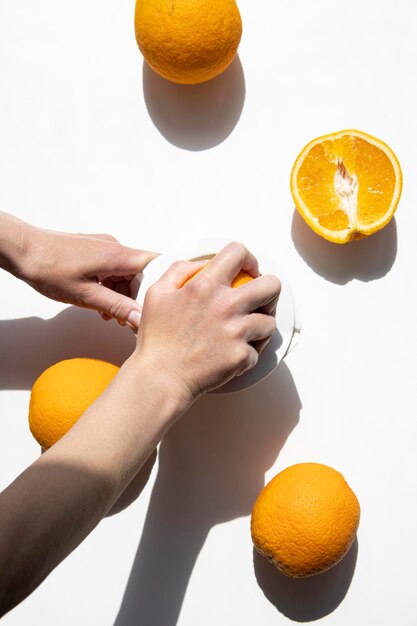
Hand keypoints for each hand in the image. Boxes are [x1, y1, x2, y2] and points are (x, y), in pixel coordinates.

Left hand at [16, 222, 157, 327]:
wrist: (22, 250)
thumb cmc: (47, 267)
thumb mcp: (86, 296)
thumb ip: (117, 307)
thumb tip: (140, 318)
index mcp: (117, 255)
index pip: (156, 264)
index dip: (162, 284)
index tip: (160, 302)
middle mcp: (114, 247)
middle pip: (140, 273)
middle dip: (135, 297)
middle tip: (125, 317)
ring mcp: (103, 247)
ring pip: (124, 274)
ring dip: (120, 294)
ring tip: (107, 313)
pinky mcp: (93, 250)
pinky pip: (111, 270)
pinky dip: (109, 286)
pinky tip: (98, 301)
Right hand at [135, 242, 280, 399]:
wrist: (160, 378)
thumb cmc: (157, 340)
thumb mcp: (157, 293)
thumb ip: (180, 271)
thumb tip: (202, 264)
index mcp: (204, 286)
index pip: (238, 253)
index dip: (249, 259)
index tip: (248, 270)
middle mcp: (225, 306)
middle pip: (272, 285)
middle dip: (269, 291)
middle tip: (260, 301)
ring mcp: (236, 332)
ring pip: (270, 322)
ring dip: (260, 327)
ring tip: (246, 332)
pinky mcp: (241, 356)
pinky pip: (257, 351)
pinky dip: (247, 354)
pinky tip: (233, 354)